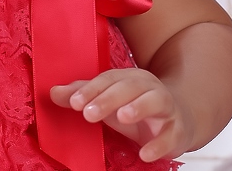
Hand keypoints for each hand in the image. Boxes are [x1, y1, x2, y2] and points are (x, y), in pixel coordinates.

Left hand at [50, 69, 192, 161]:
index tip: (73, 102)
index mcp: (130, 78)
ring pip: (156, 101)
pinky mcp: (178, 129)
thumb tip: (52, 92)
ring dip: (139, 107)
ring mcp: (166, 107)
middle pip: (130, 87)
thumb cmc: (135, 108)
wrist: (179, 118)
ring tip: (122, 117)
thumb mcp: (108, 100)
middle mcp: (149, 87)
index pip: (109, 79)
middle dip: (109, 98)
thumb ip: (83, 95)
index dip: (91, 89)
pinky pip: (171, 134)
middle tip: (88, 113)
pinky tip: (145, 153)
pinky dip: (159, 144)